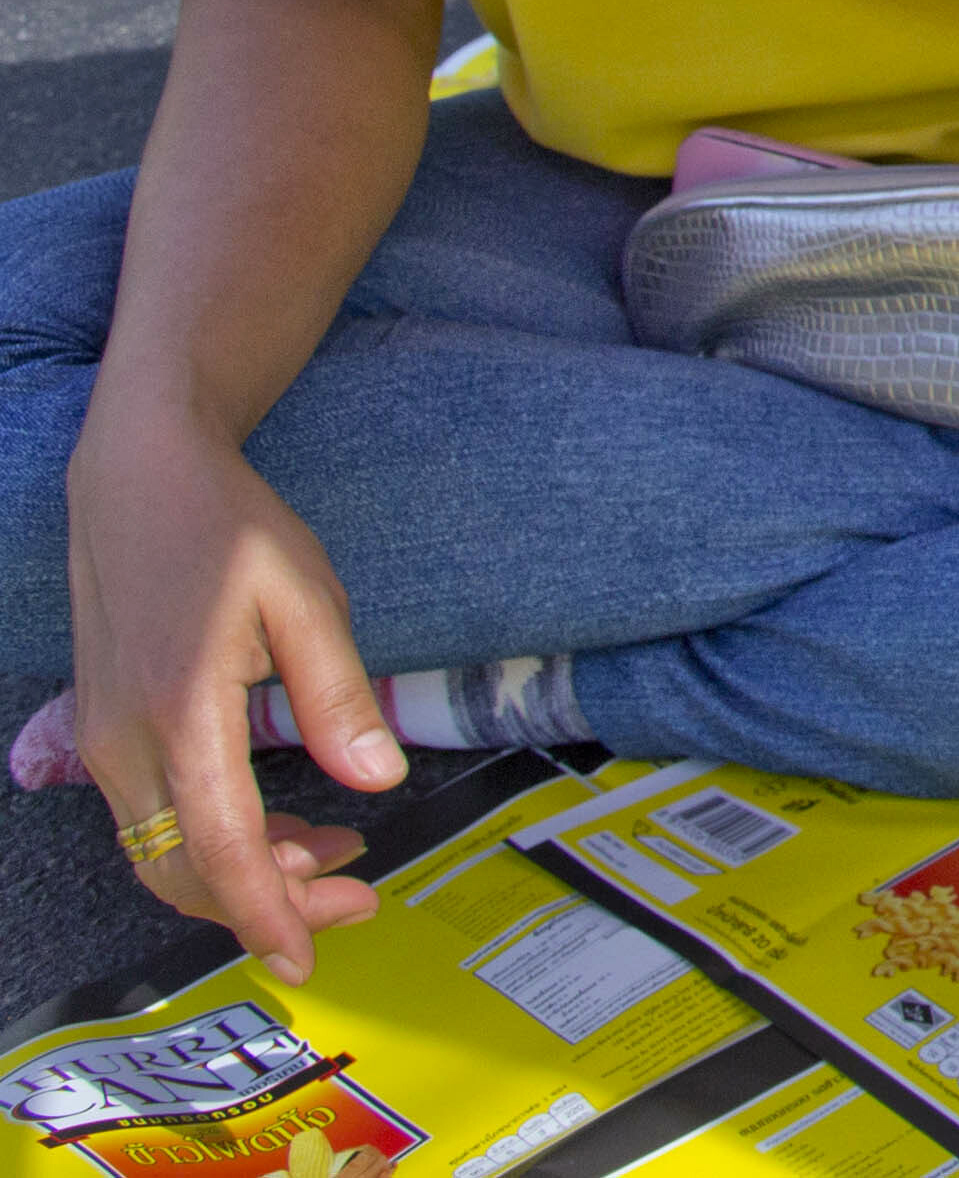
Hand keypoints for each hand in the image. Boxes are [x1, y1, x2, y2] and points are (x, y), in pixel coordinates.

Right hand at [64, 415, 393, 978]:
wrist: (138, 479)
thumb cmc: (227, 529)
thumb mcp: (304, 595)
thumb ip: (337, 694)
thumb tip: (378, 781)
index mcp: (180, 712)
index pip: (221, 848)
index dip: (267, 912)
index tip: (310, 954)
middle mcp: (125, 742)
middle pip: (185, 870)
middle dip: (267, 904)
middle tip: (356, 897)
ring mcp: (103, 740)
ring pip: (164, 853)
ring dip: (243, 874)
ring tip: (335, 857)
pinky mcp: (105, 730)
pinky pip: (154, 818)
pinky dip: (213, 841)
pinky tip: (280, 823)